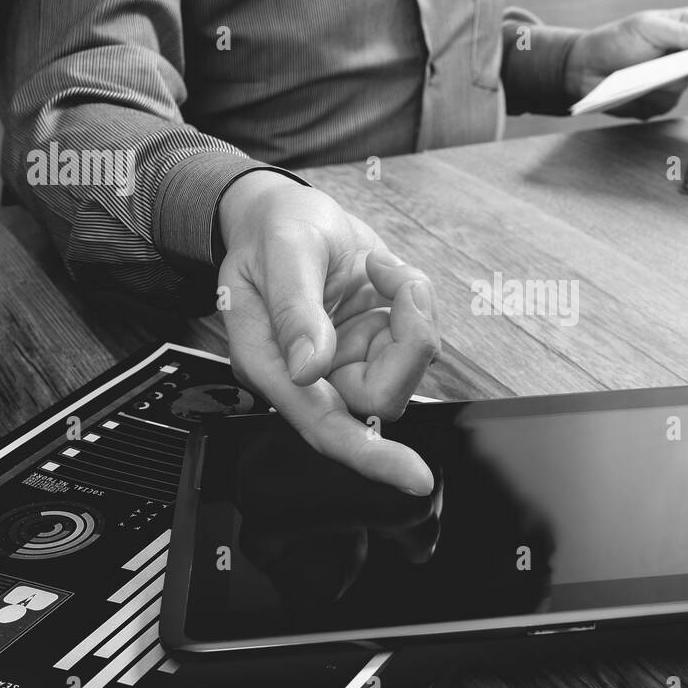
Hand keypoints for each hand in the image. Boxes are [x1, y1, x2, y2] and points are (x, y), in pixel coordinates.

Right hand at [217, 170, 439, 495]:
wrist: (282, 211)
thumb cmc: (271, 230)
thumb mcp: (282, 253)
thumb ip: (296, 310)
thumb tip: (310, 367)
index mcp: (271, 364)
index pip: (323, 426)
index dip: (370, 455)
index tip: (414, 476)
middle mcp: (310, 373)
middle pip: (380, 396)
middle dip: (408, 343)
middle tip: (401, 285)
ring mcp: (345, 357)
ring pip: (405, 367)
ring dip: (413, 313)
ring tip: (385, 269)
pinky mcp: (372, 339)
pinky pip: (415, 336)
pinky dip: (413, 299)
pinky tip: (384, 271)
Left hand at [564, 4, 687, 119]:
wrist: (582, 72)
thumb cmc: (614, 41)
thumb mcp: (648, 29)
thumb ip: (683, 31)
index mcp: (685, 26)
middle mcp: (685, 54)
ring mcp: (674, 79)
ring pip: (686, 84)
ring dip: (667, 78)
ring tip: (644, 70)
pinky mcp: (660, 102)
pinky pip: (668, 103)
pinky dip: (652, 96)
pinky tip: (637, 88)